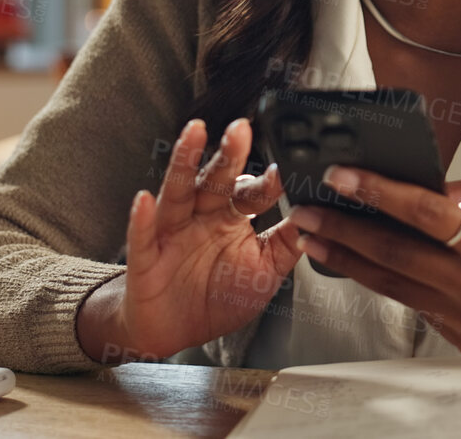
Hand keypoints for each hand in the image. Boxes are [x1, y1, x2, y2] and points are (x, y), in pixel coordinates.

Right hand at [76, 118, 301, 362]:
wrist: (174, 332)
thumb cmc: (217, 298)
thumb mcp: (264, 273)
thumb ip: (288, 244)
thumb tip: (317, 215)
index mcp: (231, 218)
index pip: (253, 192)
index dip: (268, 181)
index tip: (286, 167)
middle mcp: (201, 216)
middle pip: (216, 180)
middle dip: (229, 154)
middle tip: (242, 128)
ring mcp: (172, 232)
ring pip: (178, 191)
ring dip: (185, 162)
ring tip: (194, 133)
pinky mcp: (146, 257)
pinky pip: (143, 236)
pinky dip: (142, 219)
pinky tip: (145, 200)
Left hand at [287, 167, 460, 359]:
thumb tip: (416, 188)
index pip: (421, 212)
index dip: (376, 192)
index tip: (340, 177)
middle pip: (392, 253)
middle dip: (342, 230)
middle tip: (306, 213)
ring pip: (393, 285)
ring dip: (349, 261)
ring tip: (317, 241)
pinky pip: (416, 305)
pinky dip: (390, 283)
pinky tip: (365, 265)